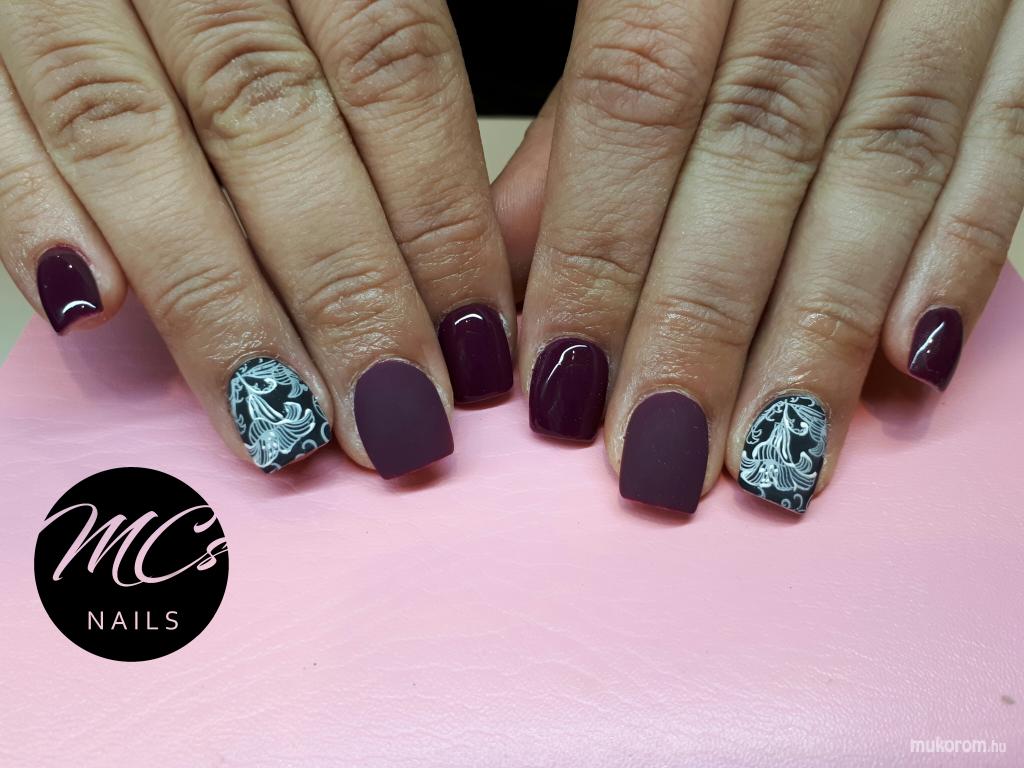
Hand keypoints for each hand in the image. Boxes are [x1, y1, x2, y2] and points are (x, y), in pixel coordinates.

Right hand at [0, 0, 514, 476]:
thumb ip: (406, 90)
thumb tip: (468, 272)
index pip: (392, 68)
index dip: (439, 219)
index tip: (474, 349)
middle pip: (268, 119)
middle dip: (341, 288)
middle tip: (392, 417)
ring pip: (129, 133)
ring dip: (210, 296)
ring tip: (277, 418)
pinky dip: (29, 210)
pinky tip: (95, 314)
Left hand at [495, 0, 1023, 512]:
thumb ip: (582, 127)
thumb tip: (515, 275)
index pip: (634, 96)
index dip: (598, 250)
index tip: (563, 383)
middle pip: (757, 147)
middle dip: (703, 320)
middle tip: (660, 453)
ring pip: (884, 162)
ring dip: (822, 327)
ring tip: (768, 453)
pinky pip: (1010, 133)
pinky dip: (961, 252)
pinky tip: (910, 364)